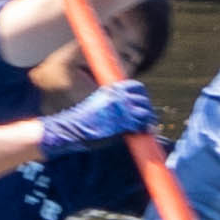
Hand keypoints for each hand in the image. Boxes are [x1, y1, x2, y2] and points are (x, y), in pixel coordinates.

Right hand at [34, 82, 156, 158]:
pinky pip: (140, 123)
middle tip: (148, 118)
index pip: (136, 86)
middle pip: (143, 98)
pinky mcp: (122, 122)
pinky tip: (143, 132)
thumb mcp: (97, 104)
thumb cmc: (82, 121)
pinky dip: (144, 128)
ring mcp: (120, 109)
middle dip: (147, 108)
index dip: (142, 95)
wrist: (72, 129)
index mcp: (111, 90)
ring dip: (148, 119)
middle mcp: (118, 97)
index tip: (143, 104)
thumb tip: (126, 109)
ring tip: (147, 127)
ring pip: (145, 111)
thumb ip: (112, 103)